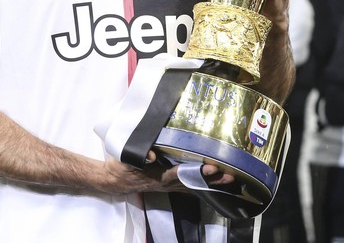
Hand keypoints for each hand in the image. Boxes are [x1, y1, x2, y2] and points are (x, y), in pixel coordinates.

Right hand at [101, 151, 234, 193]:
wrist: (114, 180)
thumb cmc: (121, 167)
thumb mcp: (126, 159)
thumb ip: (139, 156)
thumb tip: (152, 155)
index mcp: (158, 176)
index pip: (181, 174)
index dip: (196, 171)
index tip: (211, 167)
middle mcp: (166, 183)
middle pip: (192, 182)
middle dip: (211, 179)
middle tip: (229, 175)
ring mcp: (168, 186)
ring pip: (193, 186)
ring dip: (211, 184)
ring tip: (229, 179)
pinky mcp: (169, 185)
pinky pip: (188, 187)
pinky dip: (202, 186)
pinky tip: (214, 186)